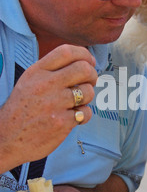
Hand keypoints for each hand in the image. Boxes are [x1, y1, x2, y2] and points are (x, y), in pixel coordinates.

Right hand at [0, 45, 97, 172]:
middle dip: (92, 75)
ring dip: (87, 97)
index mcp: (37, 72)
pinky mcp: (62, 122)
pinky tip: (73, 117)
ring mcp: (55, 104)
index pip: (66, 51)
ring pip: (88, 92)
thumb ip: (51, 71)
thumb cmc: (21, 110)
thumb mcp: (28, 82)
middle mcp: (46, 85)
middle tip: (89, 82)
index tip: (90, 62)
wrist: (7, 139)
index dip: (84, 54)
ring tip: (77, 102)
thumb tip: (82, 62)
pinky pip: (86, 113)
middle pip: (83, 69)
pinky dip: (84, 115)